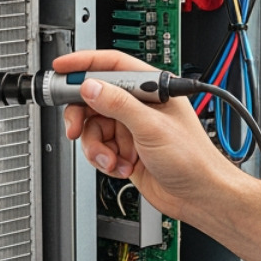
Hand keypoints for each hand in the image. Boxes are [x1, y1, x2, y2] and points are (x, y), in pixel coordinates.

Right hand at [57, 49, 243, 223]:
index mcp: (152, 89)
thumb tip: (91, 87)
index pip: (112, 66)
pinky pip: (100, 148)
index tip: (62, 69)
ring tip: (111, 159)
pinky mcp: (126, 150)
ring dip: (96, 146)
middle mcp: (140, 106)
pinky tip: (122, 167)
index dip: (84, 65)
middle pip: (95, 98)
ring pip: (94, 128)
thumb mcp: (152, 127)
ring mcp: (132, 129)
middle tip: (75, 128)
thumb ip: (119, 105)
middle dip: (82, 115)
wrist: (199, 196)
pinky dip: (105, 160)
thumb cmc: (193, 159)